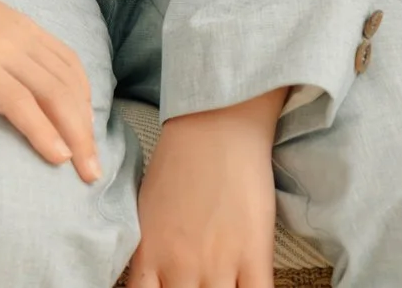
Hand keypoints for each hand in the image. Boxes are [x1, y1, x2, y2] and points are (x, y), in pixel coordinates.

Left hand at [0, 0, 101, 179]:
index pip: (18, 99)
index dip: (43, 130)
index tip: (62, 161)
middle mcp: (7, 42)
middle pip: (54, 91)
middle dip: (78, 133)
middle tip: (91, 174)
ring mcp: (22, 31)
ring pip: (67, 75)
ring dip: (85, 114)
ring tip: (92, 154)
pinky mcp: (28, 25)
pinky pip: (66, 55)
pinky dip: (82, 85)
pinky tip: (86, 111)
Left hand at [127, 92, 284, 287]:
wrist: (214, 128)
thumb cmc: (178, 163)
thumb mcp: (147, 210)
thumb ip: (149, 251)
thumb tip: (149, 278)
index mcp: (150, 254)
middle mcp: (180, 266)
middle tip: (200, 286)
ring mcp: (218, 264)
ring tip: (223, 284)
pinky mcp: (254, 256)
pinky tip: (250, 287)